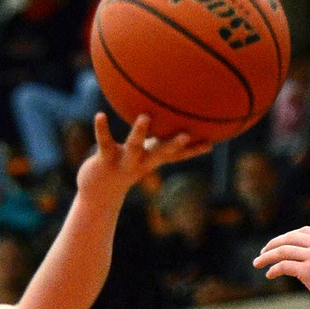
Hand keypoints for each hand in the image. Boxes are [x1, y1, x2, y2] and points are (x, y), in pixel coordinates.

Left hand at [77, 112, 206, 201]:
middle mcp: (141, 162)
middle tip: (187, 134)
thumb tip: (174, 121)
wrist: (98, 193)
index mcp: (152, 159)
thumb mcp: (144, 155)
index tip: (211, 143)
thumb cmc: (125, 167)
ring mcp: (124, 161)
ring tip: (144, 116)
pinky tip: (100, 115)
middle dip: (174, 145)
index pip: (176, 155)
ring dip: (139, 134)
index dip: (192, 150)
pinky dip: (102, 129)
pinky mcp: (104, 160)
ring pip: (133, 147)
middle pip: (161, 153)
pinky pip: (104, 142)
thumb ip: (160, 142)